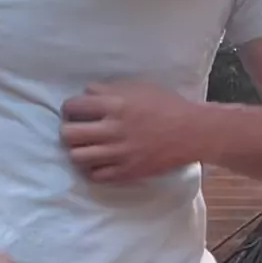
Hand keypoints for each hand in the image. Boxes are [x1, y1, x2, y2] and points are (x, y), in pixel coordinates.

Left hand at [61, 80, 206, 182]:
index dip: (70, 108)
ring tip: (87, 146)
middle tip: (76, 130)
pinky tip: (101, 160)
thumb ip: (109, 90)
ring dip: (78, 150)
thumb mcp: (138, 87)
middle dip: (68, 130)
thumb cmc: (166, 105)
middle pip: (69, 134)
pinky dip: (93, 168)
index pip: (73, 107)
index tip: (74, 111)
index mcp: (115, 104)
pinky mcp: (127, 172)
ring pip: (77, 157)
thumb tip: (85, 94)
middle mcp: (113, 129)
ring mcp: (119, 153)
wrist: (193, 132)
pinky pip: (95, 175)